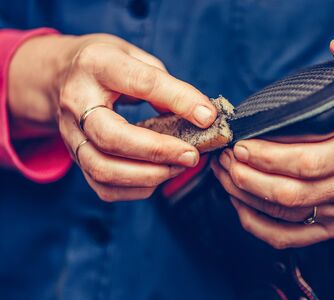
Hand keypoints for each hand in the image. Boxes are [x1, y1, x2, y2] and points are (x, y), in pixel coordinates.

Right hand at [8, 33, 216, 200]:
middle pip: (111, 137)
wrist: (61, 75)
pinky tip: (158, 176)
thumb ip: (163, 83)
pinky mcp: (74, 158)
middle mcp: (76, 102)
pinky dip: (136, 189)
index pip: (141, 83)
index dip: (179, 100)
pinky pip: (102, 186)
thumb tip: (196, 116)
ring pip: (103, 169)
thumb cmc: (107, 65)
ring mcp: (70, 134)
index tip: (207, 117)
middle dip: (157, 152)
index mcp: (97, 65)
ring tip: (178, 167)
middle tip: (191, 155)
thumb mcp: (134, 56)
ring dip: (148, 176)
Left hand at [211, 32, 333, 248]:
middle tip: (225, 158)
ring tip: (224, 175)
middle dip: (247, 177)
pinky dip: (258, 226)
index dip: (268, 157)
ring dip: (246, 198)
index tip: (240, 144)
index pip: (306, 162)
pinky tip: (239, 205)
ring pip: (284, 216)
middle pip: (289, 194)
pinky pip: (289, 238)